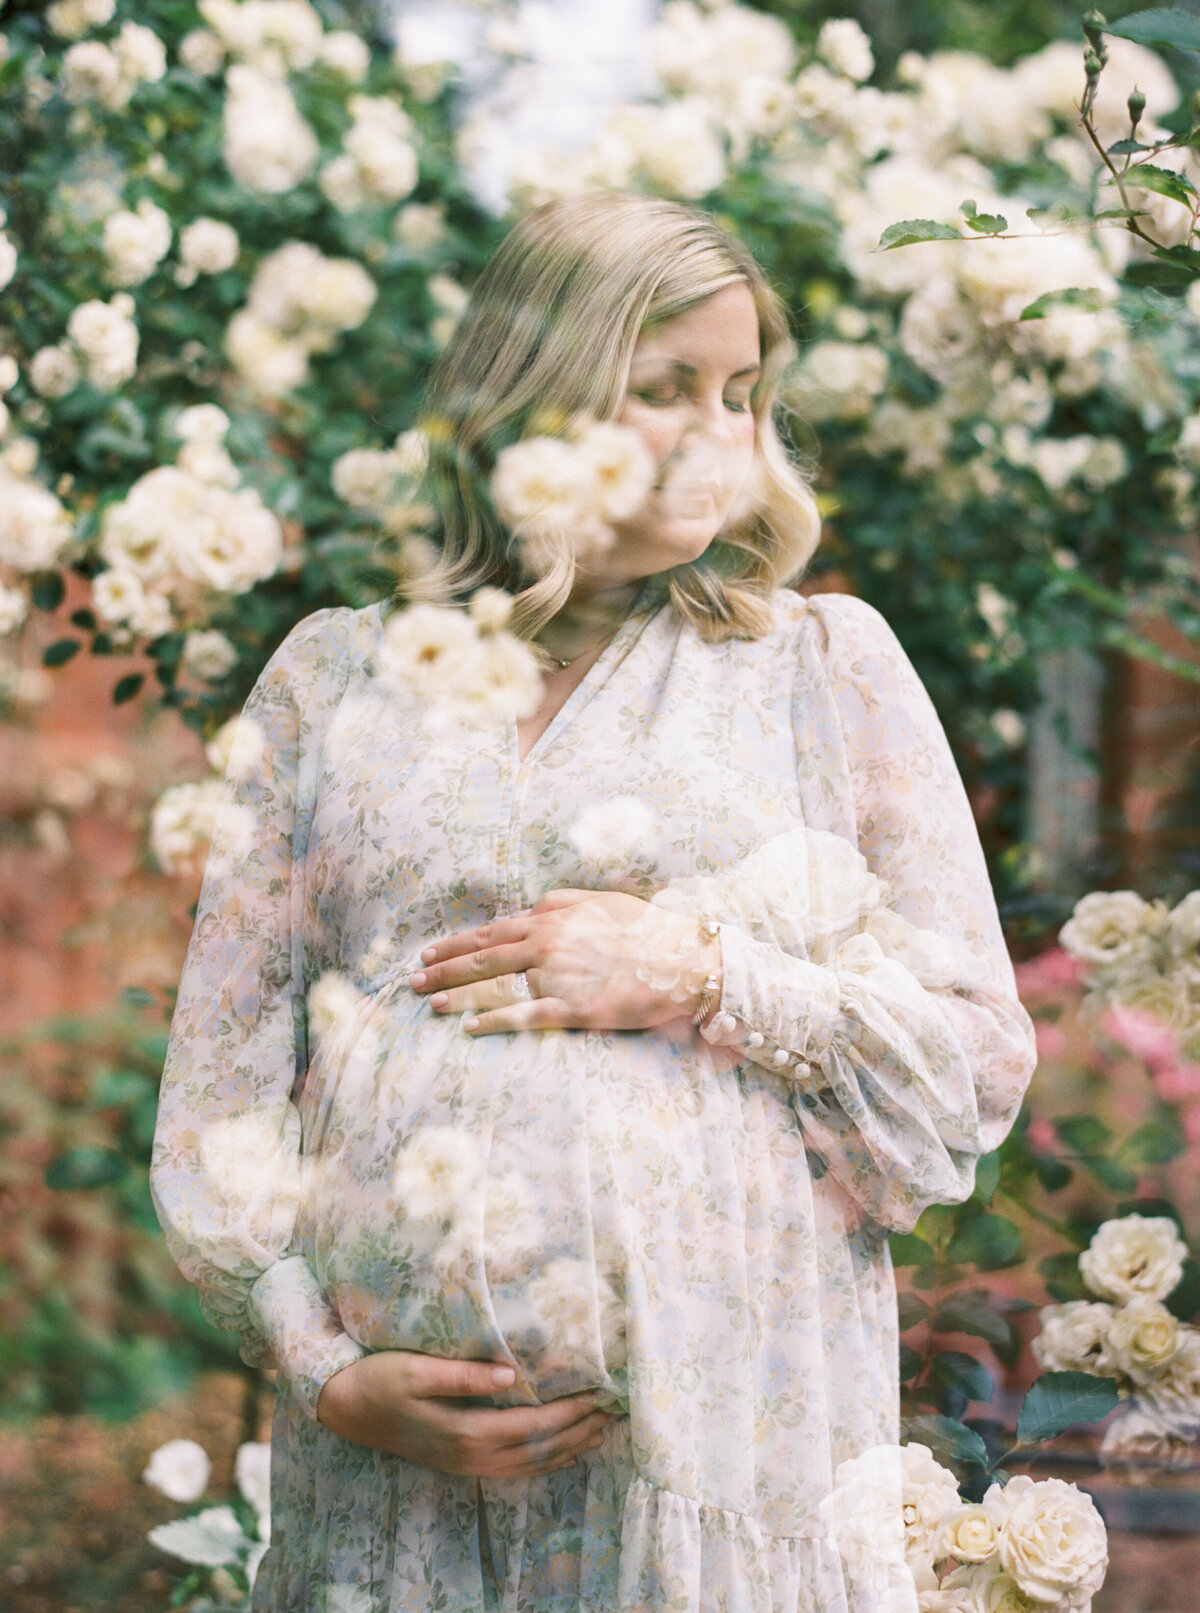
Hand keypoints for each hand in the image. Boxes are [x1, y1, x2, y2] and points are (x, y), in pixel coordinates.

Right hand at [315, 1351, 616, 1477]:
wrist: (344, 1406)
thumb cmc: (380, 1378)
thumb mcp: (417, 1369)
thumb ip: (463, 1375)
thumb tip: (510, 1373)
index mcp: (466, 1431)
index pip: (534, 1426)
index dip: (572, 1412)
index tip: (603, 1394)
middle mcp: (472, 1455)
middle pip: (540, 1449)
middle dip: (581, 1430)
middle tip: (616, 1411)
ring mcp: (466, 1464)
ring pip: (531, 1464)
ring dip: (568, 1448)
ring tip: (602, 1430)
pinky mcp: (460, 1461)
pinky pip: (514, 1468)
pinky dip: (545, 1460)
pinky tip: (561, 1449)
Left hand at [408, 888, 721, 1034]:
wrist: (683, 959)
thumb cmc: (646, 929)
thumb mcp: (600, 900)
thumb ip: (561, 902)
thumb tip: (530, 907)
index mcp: (552, 918)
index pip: (492, 931)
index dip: (457, 943)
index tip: (431, 950)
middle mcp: (547, 944)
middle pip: (482, 958)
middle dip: (443, 968)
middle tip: (412, 979)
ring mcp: (557, 977)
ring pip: (494, 986)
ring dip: (457, 995)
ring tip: (428, 1002)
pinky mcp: (573, 1009)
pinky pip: (523, 1016)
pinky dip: (493, 1022)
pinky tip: (469, 1028)